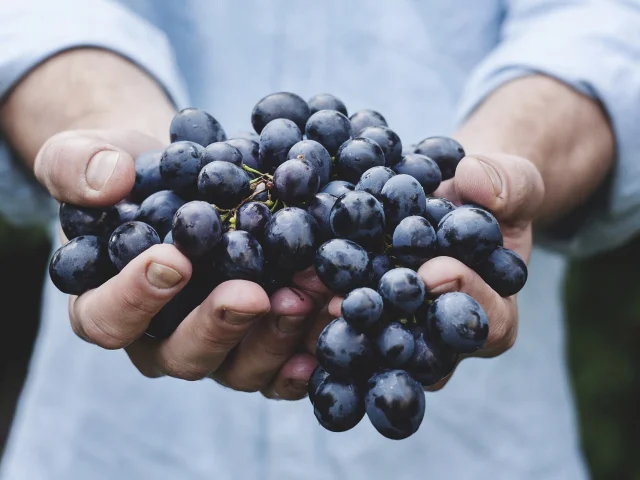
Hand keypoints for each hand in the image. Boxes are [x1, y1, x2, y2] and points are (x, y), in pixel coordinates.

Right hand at [37, 128, 330, 399]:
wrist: (183, 178)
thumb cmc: (129, 174)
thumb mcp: (86, 155)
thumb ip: (78, 166)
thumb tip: (109, 181)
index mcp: (107, 305)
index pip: (108, 319)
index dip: (135, 298)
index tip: (173, 260)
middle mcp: (161, 339)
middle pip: (183, 355)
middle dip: (219, 326)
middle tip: (252, 294)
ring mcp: (216, 346)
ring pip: (240, 367)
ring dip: (276, 337)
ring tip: (308, 295)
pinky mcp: (259, 342)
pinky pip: (283, 365)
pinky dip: (309, 350)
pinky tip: (333, 321)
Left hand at [326, 153, 544, 388]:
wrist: (450, 197)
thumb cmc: (487, 196)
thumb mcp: (512, 182)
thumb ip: (508, 184)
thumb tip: (476, 181)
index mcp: (492, 313)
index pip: (486, 322)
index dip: (464, 298)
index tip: (434, 270)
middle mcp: (442, 337)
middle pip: (421, 350)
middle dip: (388, 326)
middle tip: (353, 303)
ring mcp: (400, 331)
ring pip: (374, 345)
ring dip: (341, 326)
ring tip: (310, 299)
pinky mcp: (364, 317)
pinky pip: (342, 323)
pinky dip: (316, 307)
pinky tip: (286, 291)